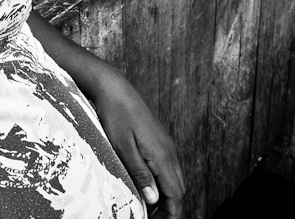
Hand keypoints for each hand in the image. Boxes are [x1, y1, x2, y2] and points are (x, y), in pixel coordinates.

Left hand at [94, 76, 185, 218]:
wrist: (115, 88)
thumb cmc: (115, 115)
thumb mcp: (122, 147)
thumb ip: (140, 173)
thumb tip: (155, 199)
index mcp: (162, 155)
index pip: (176, 194)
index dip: (172, 213)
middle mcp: (170, 151)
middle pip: (179, 188)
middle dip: (170, 207)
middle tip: (151, 218)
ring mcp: (167, 144)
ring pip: (175, 177)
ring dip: (166, 194)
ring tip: (148, 206)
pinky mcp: (160, 140)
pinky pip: (168, 166)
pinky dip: (163, 180)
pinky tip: (147, 183)